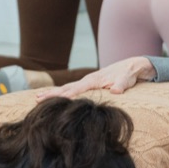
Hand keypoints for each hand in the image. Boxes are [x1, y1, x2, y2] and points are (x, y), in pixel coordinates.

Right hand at [39, 57, 156, 98]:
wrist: (131, 67)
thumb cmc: (128, 74)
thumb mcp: (126, 80)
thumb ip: (120, 85)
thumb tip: (116, 91)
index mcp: (94, 79)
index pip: (77, 88)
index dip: (66, 95)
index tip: (55, 100)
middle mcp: (88, 80)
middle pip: (66, 87)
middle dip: (52, 94)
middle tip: (37, 100)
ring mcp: (87, 82)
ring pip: (66, 88)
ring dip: (52, 94)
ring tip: (38, 99)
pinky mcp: (88, 85)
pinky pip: (71, 90)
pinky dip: (60, 93)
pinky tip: (52, 98)